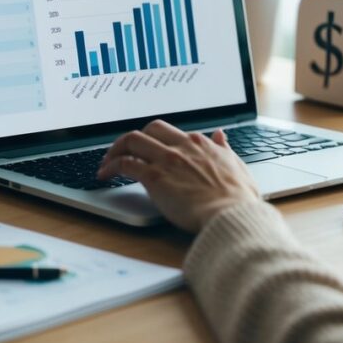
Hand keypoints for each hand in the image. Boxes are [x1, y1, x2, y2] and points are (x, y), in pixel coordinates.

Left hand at [97, 120, 261, 231]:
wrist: (230, 213)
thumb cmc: (237, 198)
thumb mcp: (237, 166)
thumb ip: (224, 149)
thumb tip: (220, 135)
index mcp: (199, 144)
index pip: (170, 132)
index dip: (156, 140)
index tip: (149, 150)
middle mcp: (181, 146)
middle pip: (149, 129)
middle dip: (133, 138)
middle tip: (124, 152)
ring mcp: (166, 160)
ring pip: (132, 140)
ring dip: (116, 149)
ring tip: (107, 162)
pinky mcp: (154, 177)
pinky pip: (125, 163)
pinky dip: (111, 166)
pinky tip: (105, 174)